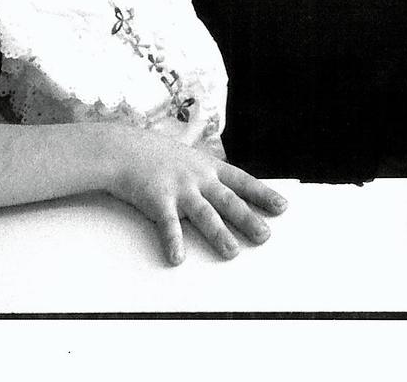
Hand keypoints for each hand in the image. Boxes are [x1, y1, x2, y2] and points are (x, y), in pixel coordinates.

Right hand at [106, 128, 287, 265]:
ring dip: (219, 234)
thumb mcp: (188, 157)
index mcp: (208, 167)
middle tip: (265, 236)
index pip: (242, 181)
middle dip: (248, 219)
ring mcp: (179, 188)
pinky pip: (167, 224)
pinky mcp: (158, 199)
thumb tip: (226, 192)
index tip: (282, 206)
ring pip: (204, 214)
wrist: (124, 148)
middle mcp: (198, 178)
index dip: (263, 194)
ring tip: (232, 252)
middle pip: (229, 201)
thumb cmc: (155, 155)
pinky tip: (178, 258)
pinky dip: (173, 242)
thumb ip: (206, 175)